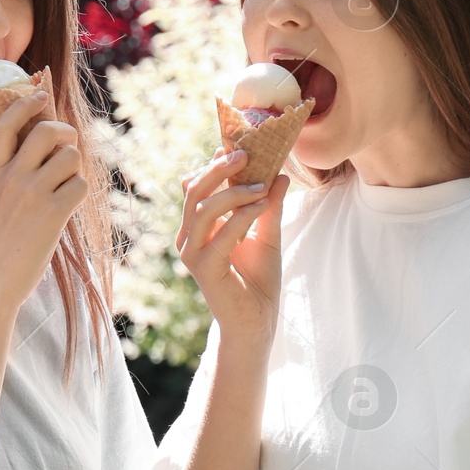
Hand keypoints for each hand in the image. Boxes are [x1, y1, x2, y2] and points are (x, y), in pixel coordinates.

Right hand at [0, 90, 86, 311]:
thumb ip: (12, 176)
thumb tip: (44, 154)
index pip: (6, 124)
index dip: (24, 103)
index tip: (39, 94)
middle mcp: (12, 178)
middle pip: (46, 131)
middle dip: (65, 134)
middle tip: (68, 147)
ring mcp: (32, 194)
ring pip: (70, 156)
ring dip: (74, 169)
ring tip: (64, 190)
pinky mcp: (52, 213)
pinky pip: (79, 184)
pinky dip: (78, 193)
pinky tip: (66, 210)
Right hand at [176, 148, 289, 346]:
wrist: (257, 323)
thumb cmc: (259, 281)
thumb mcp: (268, 235)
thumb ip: (269, 207)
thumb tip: (280, 175)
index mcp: (198, 228)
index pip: (195, 188)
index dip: (211, 165)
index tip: (237, 146)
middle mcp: (189, 238)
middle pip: (193, 192)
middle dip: (217, 168)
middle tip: (244, 153)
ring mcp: (192, 254)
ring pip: (203, 208)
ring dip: (233, 191)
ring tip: (261, 183)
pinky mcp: (203, 269)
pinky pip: (221, 233)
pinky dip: (243, 214)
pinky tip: (264, 203)